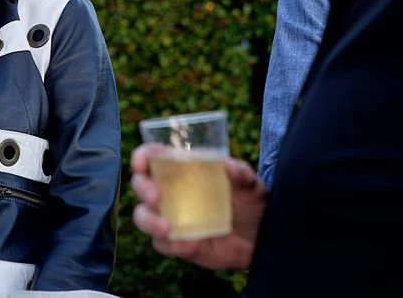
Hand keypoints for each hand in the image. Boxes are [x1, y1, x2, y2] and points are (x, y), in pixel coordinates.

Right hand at [130, 142, 266, 269]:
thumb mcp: (252, 185)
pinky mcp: (177, 243)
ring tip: (167, 228)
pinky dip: (171, 245)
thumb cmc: (251, 204)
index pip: (153, 157)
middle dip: (143, 188)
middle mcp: (171, 191)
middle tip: (156, 198)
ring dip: (149, 221)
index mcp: (183, 169)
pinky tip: (190, 245)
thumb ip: (241, 173)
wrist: (261, 240)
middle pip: (140, 184)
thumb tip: (228, 165)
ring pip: (142, 216)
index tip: (142, 163)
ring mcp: (171, 218)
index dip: (142, 157)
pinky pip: (162, 244)